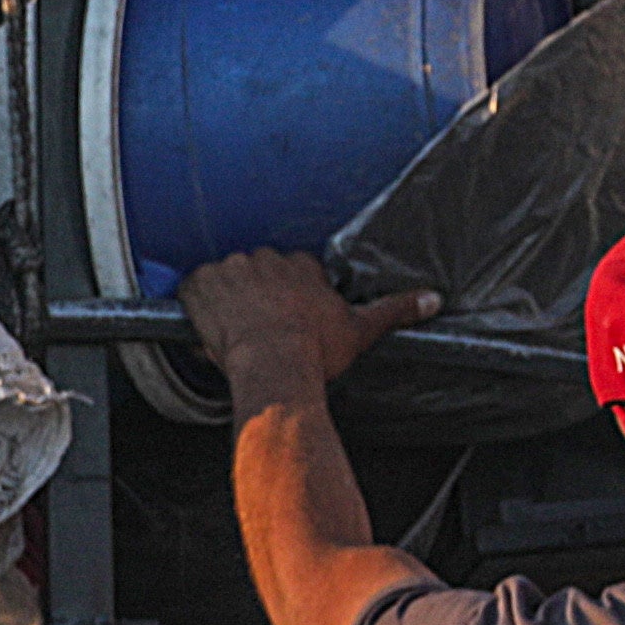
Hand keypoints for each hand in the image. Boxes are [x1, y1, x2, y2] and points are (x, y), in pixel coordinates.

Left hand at [176, 250, 437, 414]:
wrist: (274, 365)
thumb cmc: (315, 352)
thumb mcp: (360, 330)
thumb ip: (395, 310)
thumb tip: (433, 300)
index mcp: (301, 266)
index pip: (293, 270)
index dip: (288, 296)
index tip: (288, 318)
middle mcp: (266, 259)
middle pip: (257, 272)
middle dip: (255, 296)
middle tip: (259, 328)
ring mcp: (231, 268)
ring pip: (225, 279)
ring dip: (226, 300)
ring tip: (232, 332)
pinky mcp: (201, 283)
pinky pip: (192, 287)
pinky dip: (196, 304)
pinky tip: (206, 326)